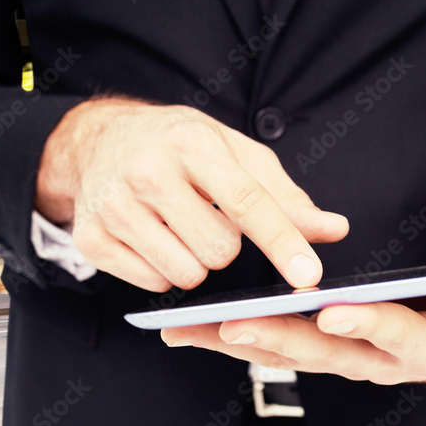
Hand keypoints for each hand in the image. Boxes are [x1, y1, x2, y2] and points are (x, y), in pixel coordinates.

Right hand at [35, 97, 348, 291]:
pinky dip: (163, 271)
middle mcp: (148, 171)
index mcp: (191, 143)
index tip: (309, 274)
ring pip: (186, 275)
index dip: (283, 241)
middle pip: (219, 251)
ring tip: (179, 229)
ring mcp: (114, 207)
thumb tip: (333, 230)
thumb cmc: (178, 147)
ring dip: (195, 262)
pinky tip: (153, 239)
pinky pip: (154, 284)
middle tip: (208, 219)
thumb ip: (285, 196)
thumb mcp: (234, 153)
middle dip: (225, 247)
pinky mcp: (92, 238)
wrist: (98, 141)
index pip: (247, 201)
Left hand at [160, 278, 425, 384]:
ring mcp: (349, 356)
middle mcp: (379, 359)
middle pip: (324, 350)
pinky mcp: (328, 347)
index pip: (396, 337)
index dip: (369, 326)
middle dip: (277, 338)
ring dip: (236, 340)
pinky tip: (194, 329)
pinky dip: (235, 338)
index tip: (336, 313)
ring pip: (287, 350)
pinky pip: (277, 344)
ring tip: (185, 328)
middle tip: (233, 323)